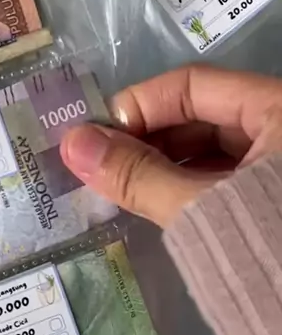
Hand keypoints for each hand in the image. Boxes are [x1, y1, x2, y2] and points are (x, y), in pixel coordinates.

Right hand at [61, 64, 281, 227]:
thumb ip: (139, 175)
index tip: (93, 134)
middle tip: (96, 164)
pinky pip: (222, 178)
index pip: (193, 85)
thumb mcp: (202, 207)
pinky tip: (151, 201)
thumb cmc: (270, 249)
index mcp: (280, 110)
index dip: (139, 105)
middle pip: (201, 116)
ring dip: (161, 163)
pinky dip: (185, 185)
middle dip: (146, 137)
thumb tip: (73, 144)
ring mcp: (279, 166)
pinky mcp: (273, 199)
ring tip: (115, 185)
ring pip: (210, 150)